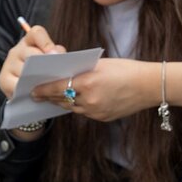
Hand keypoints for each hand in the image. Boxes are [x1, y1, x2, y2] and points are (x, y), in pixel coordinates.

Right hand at [0, 26, 65, 98]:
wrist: (27, 89)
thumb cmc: (44, 71)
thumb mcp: (53, 60)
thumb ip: (58, 54)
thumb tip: (59, 55)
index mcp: (31, 41)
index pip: (37, 33)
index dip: (46, 43)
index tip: (55, 55)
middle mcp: (17, 50)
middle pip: (31, 54)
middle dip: (45, 66)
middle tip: (55, 75)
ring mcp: (8, 64)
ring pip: (24, 70)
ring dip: (37, 79)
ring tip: (48, 86)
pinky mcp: (3, 80)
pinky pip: (16, 85)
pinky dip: (27, 90)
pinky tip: (37, 94)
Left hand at [31, 58, 159, 121]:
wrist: (149, 86)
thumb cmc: (127, 69)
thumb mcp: (101, 64)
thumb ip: (81, 70)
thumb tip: (65, 74)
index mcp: (87, 83)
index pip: (57, 87)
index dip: (43, 90)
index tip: (32, 90)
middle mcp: (89, 100)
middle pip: (62, 100)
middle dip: (50, 97)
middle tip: (39, 94)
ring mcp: (96, 112)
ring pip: (72, 108)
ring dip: (64, 102)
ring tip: (56, 97)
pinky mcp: (103, 118)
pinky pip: (85, 112)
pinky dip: (79, 106)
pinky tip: (77, 100)